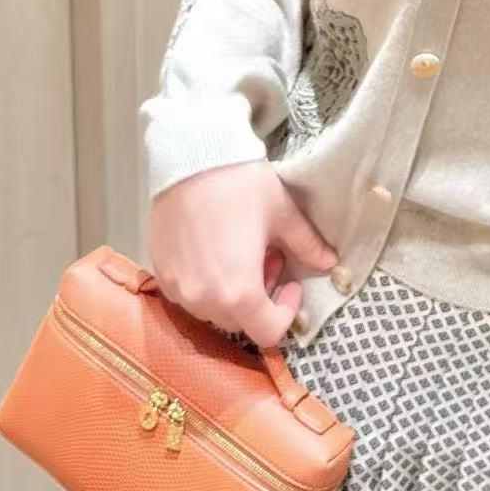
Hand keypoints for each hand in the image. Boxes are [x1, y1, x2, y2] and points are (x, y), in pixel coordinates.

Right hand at [145, 160, 339, 347]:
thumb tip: (329, 262)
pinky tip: (216, 249)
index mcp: (238, 293)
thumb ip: (307, 246)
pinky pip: (189, 293)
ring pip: (212, 309)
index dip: (286, 313)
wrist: (191, 157)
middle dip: (261, 298)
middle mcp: (203, 299)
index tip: (292, 283)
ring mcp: (177, 287)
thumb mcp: (284, 215)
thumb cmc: (242, 185)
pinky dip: (207, 283)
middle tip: (269, 258)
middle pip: (239, 321)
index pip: (267, 332)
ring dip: (233, 292)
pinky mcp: (160, 271)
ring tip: (242, 251)